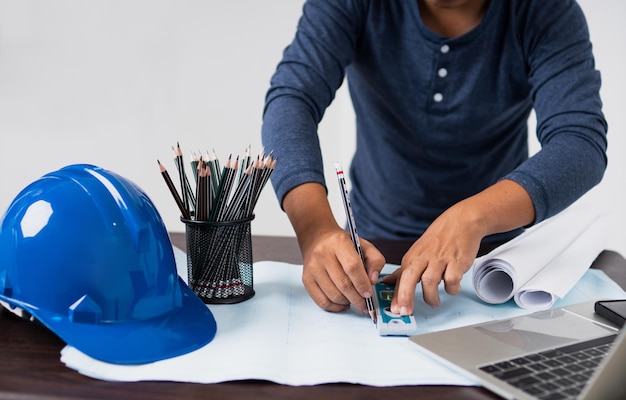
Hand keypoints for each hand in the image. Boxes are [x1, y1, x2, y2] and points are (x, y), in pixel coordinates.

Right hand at [282, 182, 385, 312]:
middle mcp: (323, 254)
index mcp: (339, 243)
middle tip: (365, 305)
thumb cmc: (342, 244)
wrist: (317, 238)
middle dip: (357, 299)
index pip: (352, 267)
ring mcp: (313, 268)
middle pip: (343, 284)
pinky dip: (335, 307)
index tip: (369, 294)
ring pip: (333, 295)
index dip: (362, 283)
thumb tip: (372, 281)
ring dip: (347, 303)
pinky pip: (321, 301)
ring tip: (354, 301)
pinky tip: (343, 304)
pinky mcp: (306, 279)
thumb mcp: (363, 245)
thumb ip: (375, 260)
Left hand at [383, 179, 534, 314]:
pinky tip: (451, 289)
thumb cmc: (438, 240)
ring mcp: (440, 260)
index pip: (400, 279)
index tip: (394, 310)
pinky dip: (452, 288)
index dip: (396, 296)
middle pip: (410, 277)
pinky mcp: (457, 262)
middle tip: (406, 312)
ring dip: (431, 296)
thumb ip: (403, 271)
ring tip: (434, 302)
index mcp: (412, 258)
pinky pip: (452, 280)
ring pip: (430, 281)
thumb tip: (386, 282)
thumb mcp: (417, 253)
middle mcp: (423, 258)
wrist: (461, 221)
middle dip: (405, 296)